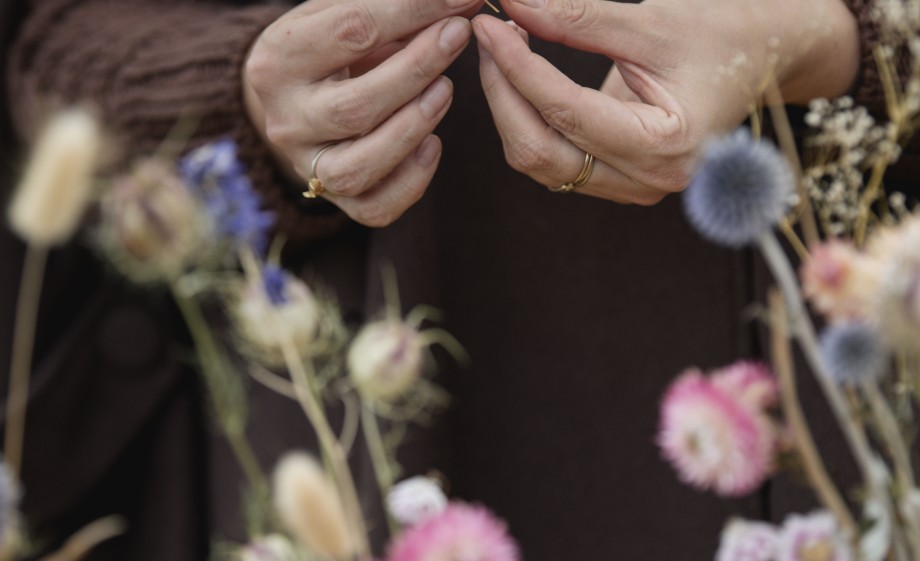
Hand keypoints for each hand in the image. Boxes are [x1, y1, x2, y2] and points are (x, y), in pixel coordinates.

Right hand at [244, 0, 482, 226]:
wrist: (291, 96)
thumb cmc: (326, 45)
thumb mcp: (340, 12)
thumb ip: (389, 4)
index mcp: (278, 60)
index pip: (351, 31)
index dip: (412, 10)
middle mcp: (286, 120)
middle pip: (355, 107)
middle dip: (417, 70)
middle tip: (457, 36)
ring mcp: (308, 165)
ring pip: (360, 166)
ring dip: (413, 127)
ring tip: (446, 89)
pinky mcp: (334, 200)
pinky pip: (374, 207)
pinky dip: (411, 181)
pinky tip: (433, 144)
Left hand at [473, 0, 859, 204]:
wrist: (762, 57)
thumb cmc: (722, 34)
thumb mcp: (652, 21)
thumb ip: (580, 18)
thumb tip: (512, 4)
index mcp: (667, 145)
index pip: (566, 111)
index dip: (516, 67)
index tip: (487, 23)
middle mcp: (647, 180)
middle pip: (540, 151)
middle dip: (502, 92)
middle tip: (488, 34)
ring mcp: (630, 186)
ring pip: (540, 160)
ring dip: (509, 107)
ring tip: (504, 48)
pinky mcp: (617, 178)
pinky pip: (553, 157)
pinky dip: (528, 118)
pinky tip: (522, 76)